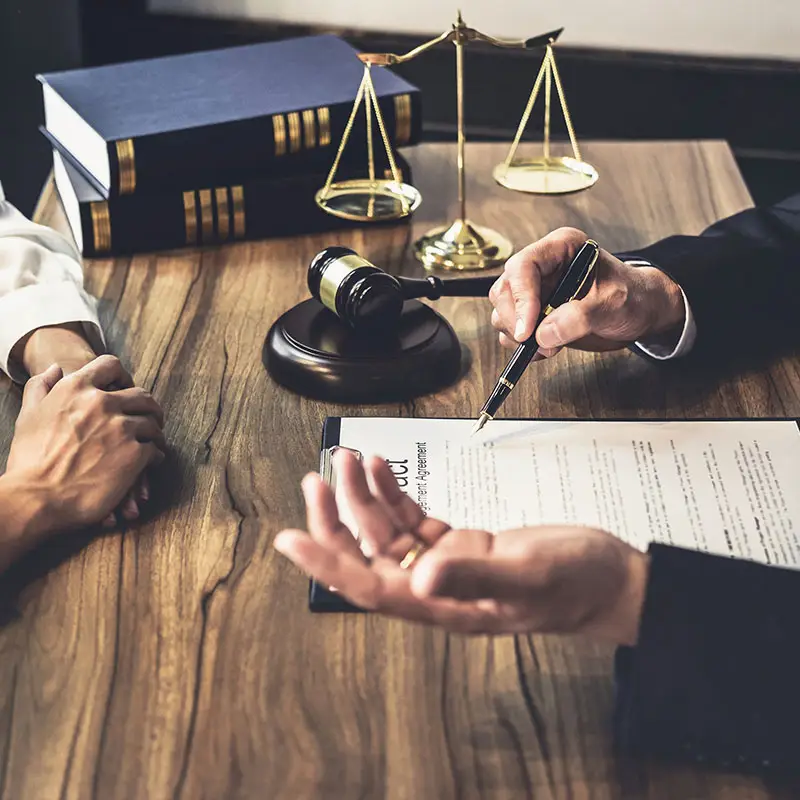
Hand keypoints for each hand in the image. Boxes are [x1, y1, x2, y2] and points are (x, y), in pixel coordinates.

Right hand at [18, 324, 151, 521]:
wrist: (35, 497)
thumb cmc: (28, 459)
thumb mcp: (28, 415)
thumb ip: (40, 387)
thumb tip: (55, 368)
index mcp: (76, 388)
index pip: (110, 365)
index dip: (121, 376)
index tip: (124, 389)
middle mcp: (102, 403)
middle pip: (141, 395)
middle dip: (146, 406)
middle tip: (149, 417)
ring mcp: (121, 428)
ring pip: (152, 422)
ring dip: (155, 431)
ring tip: (154, 439)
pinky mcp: (134, 454)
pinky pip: (155, 448)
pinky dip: (156, 454)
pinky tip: (152, 460)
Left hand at [274, 450, 648, 644]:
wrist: (608, 579)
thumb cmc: (576, 583)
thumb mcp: (528, 575)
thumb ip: (474, 577)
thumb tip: (419, 578)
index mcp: (444, 604)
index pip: (370, 586)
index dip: (327, 563)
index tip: (290, 540)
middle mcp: (437, 588)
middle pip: (368, 557)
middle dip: (337, 520)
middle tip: (317, 480)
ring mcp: (449, 566)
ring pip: (388, 533)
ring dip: (365, 497)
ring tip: (349, 461)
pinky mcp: (464, 547)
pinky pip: (416, 521)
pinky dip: (396, 494)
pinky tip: (383, 470)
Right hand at [489, 227, 684, 357]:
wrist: (642, 312)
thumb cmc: (633, 297)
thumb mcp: (613, 304)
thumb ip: (579, 318)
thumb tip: (543, 335)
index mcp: (560, 249)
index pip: (523, 267)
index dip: (521, 298)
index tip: (527, 330)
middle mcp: (542, 267)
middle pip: (504, 291)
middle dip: (517, 321)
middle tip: (539, 342)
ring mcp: (535, 292)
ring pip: (502, 313)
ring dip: (518, 337)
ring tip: (550, 347)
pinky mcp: (533, 315)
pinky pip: (510, 332)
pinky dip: (522, 347)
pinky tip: (545, 349)